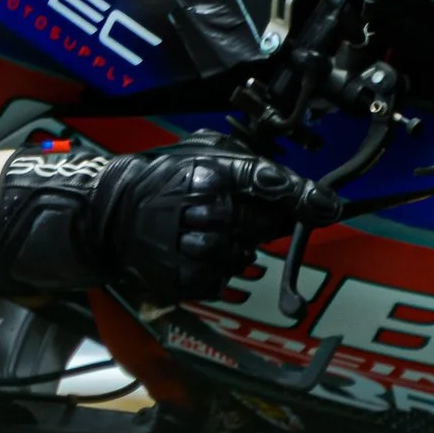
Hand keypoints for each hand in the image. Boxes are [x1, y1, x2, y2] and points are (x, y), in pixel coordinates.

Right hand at [0, 134, 340, 302]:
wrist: (106, 217)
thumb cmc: (157, 180)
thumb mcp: (201, 153)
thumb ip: (248, 168)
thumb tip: (296, 191)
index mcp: (206, 172)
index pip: (267, 183)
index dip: (302, 197)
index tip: (327, 205)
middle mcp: (202, 210)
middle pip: (261, 223)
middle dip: (258, 220)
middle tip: (227, 212)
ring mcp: (194, 248)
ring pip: (244, 254)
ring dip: (233, 245)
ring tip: (199, 230)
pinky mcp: (186, 279)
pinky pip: (224, 278)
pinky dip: (216, 268)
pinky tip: (191, 251)